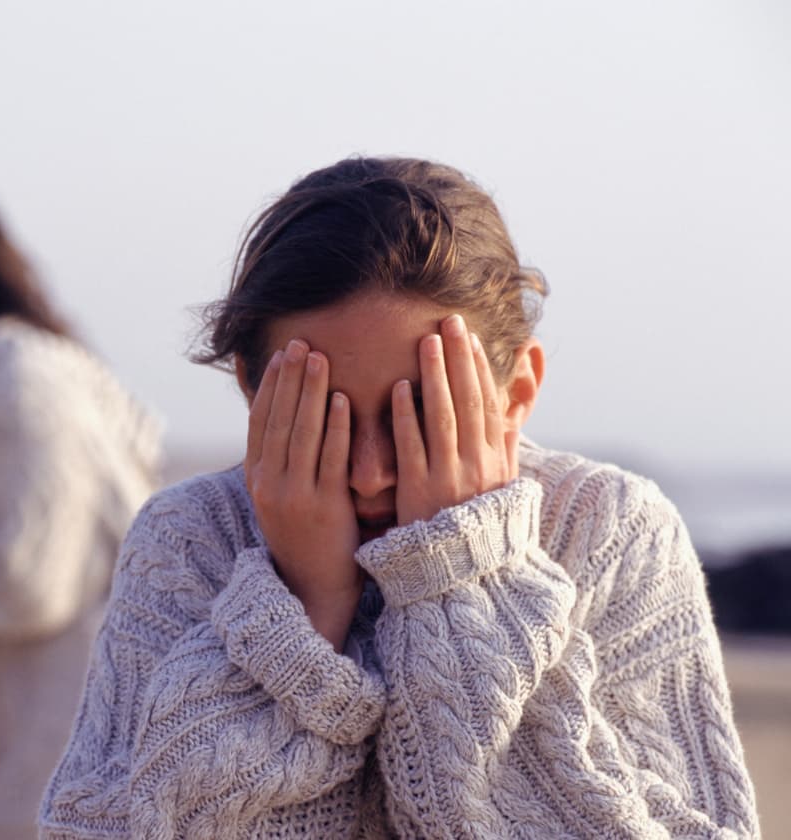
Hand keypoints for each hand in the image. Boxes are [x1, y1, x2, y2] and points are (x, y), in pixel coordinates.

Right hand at [245, 338, 362, 649]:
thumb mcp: (280, 497)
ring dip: (310, 392)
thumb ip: (283, 461)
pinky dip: (336, 427)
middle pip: (278, 419)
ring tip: (320, 358)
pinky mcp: (323, 507)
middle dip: (290, 378)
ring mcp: (294, 496)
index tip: (282, 355)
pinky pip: (330, 459)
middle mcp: (268, 484)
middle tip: (302, 342)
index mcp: (256, 479)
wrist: (313, 590)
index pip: (259, 421)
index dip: (270, 386)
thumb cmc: (304, 538)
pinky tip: (344, 400)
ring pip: (301, 433)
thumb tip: (286, 419)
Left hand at [392, 314, 518, 525]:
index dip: (482, 370)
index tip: (472, 340)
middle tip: (450, 322)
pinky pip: (413, 448)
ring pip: (443, 418)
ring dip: (435, 377)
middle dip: (460, 359)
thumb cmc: (477, 530)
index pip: (490, 406)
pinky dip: (406, 416)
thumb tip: (511, 417)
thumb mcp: (500, 489)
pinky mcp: (420, 492)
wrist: (460, 577)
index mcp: (495, 462)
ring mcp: (449, 478)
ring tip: (427, 342)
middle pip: (469, 402)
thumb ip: (504, 452)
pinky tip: (399, 388)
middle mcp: (476, 466)